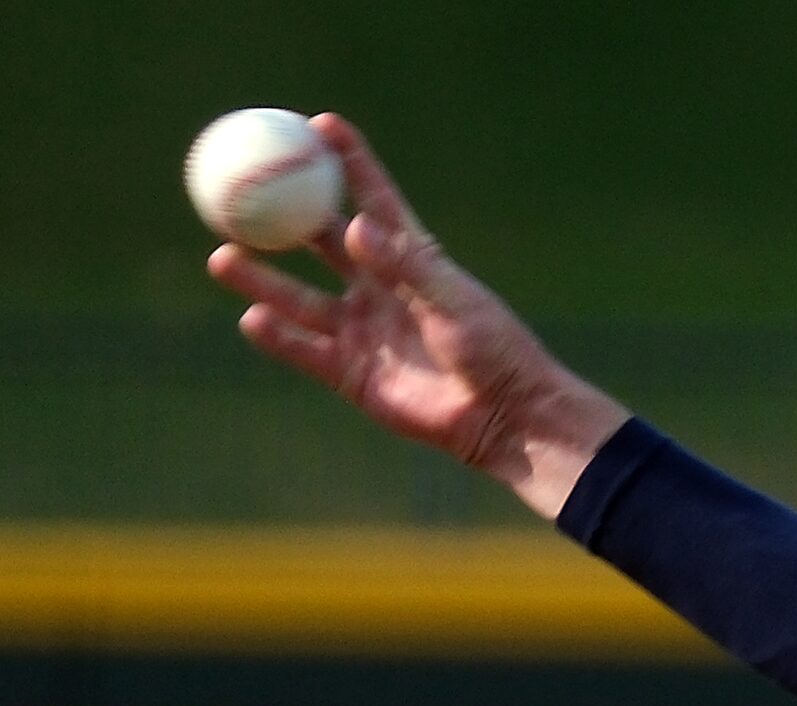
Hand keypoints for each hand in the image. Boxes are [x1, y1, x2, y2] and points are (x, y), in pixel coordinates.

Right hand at [205, 113, 627, 519]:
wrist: (502, 416)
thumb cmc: (493, 349)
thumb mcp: (454, 301)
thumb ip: (406, 266)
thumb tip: (357, 227)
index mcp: (412, 259)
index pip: (373, 199)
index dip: (347, 162)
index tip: (317, 125)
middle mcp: (379, 288)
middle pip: (318, 243)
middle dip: (281, 216)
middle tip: (241, 191)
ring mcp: (362, 330)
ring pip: (298, 298)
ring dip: (260, 279)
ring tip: (222, 257)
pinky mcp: (352, 373)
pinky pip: (305, 351)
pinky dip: (278, 337)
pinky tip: (252, 319)